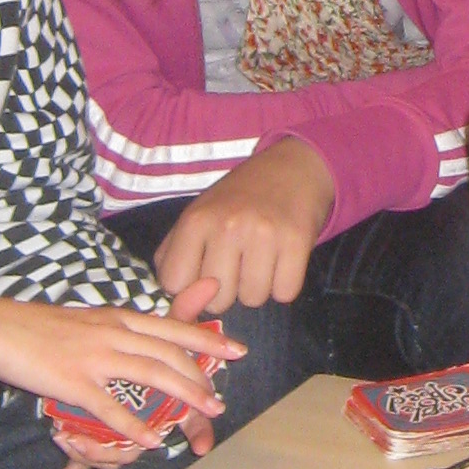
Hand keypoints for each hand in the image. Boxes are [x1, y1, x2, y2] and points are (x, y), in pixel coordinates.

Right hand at [0, 295, 243, 468]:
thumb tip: (140, 333)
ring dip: (183, 395)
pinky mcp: (72, 382)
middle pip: (169, 352)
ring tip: (206, 412)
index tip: (236, 349)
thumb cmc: (40, 328)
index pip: (172, 327)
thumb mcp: (86, 319)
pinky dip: (134, 425)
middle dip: (202, 376)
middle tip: (222, 398)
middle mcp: (112, 332)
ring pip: (150, 374)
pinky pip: (110, 407)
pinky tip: (153, 440)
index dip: (207, 339)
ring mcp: (93, 356)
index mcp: (117, 317)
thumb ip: (116, 326)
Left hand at [153, 140, 335, 314]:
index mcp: (196, 220)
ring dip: (258, 288)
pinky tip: (282, 261)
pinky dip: (284, 284)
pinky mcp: (297, 241)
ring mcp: (264, 233)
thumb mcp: (197, 215)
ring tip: (261, 260)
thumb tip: (172, 296)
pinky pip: (285, 293)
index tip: (203, 271)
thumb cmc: (238, 198)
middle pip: (217, 300)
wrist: (292, 168)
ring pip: (253, 299)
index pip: (174, 284)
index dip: (189, 284)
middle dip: (228, 291)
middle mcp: (227, 226)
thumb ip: (173, 255)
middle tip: (238, 264)